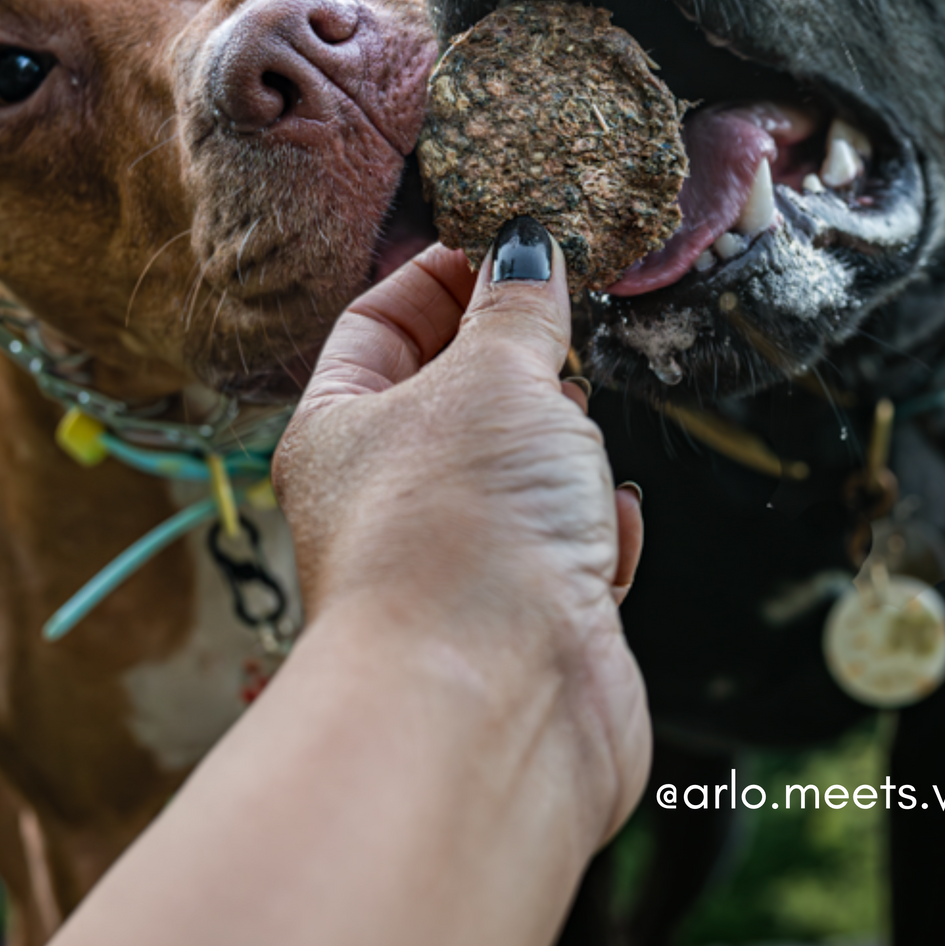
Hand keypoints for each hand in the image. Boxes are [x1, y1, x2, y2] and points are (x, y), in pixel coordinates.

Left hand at [274, 219, 649, 843]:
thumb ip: (519, 306)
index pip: (381, 320)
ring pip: (521, 472)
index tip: (512, 239)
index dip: (444, 272)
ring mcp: (458, 562)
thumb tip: (526, 247)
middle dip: (519, 365)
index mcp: (339, 426)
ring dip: (564, 450)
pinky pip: (569, 549)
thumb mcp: (496, 376)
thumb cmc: (461, 531)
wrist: (493, 706)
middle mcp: (386, 496)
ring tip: (577, 443)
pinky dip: (596, 531)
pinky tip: (605, 529)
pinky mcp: (529, 619)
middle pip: (456, 395)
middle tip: (565, 332)